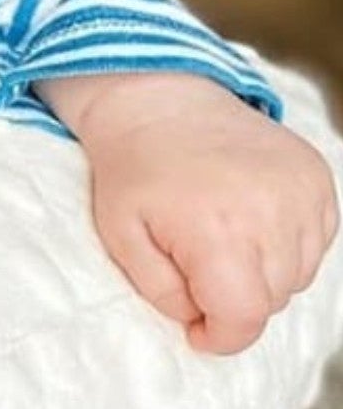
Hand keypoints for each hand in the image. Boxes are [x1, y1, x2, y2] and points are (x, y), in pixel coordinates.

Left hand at [37, 72, 337, 352]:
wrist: (161, 102)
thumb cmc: (134, 171)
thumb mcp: (120, 236)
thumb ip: (161, 292)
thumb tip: (202, 320)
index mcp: (215, 229)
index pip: (245, 316)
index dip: (222, 335)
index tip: (199, 330)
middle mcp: (269, 211)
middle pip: (271, 300)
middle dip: (233, 297)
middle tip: (196, 262)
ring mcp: (301, 192)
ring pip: (297, 276)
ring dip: (263, 272)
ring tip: (221, 234)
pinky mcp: (318, 179)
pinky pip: (316, 243)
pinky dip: (287, 245)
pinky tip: (248, 217)